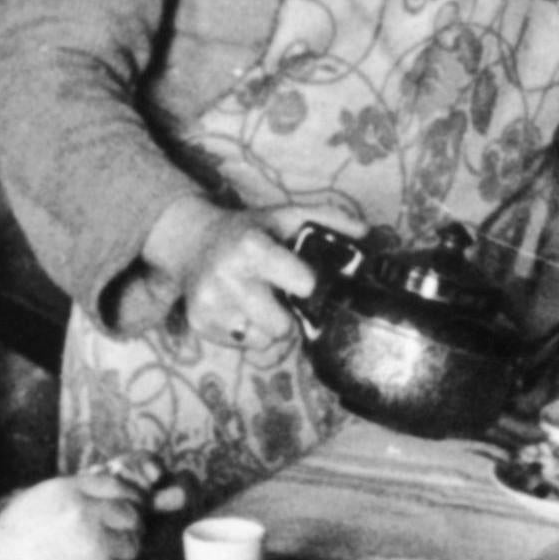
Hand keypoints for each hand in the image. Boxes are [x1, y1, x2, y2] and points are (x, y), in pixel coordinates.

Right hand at [0, 464, 152, 559]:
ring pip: (133, 541)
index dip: (125, 499)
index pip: (114, 484)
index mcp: (64, 490)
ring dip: (124, 554)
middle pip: (130, 511)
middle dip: (129, 527)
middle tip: (118, 542)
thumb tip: (101, 497)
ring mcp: (95, 540)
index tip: (127, 511)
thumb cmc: (3, 555)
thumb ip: (67, 498)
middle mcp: (83, 510)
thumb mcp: (30, 507)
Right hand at [145, 196, 359, 349]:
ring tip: (260, 299)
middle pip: (282, 327)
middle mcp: (226, 278)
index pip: (302, 285)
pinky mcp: (199, 324)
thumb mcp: (287, 215)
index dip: (309, 286)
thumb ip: (330, 221)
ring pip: (264, 341)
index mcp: (251, 248)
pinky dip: (249, 330)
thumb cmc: (249, 229)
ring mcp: (210, 305)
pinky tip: (241, 307)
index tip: (304, 280)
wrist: (192, 240)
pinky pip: (244, 344)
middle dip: (288, 314)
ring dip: (269, 325)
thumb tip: (367, 234)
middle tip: (281, 294)